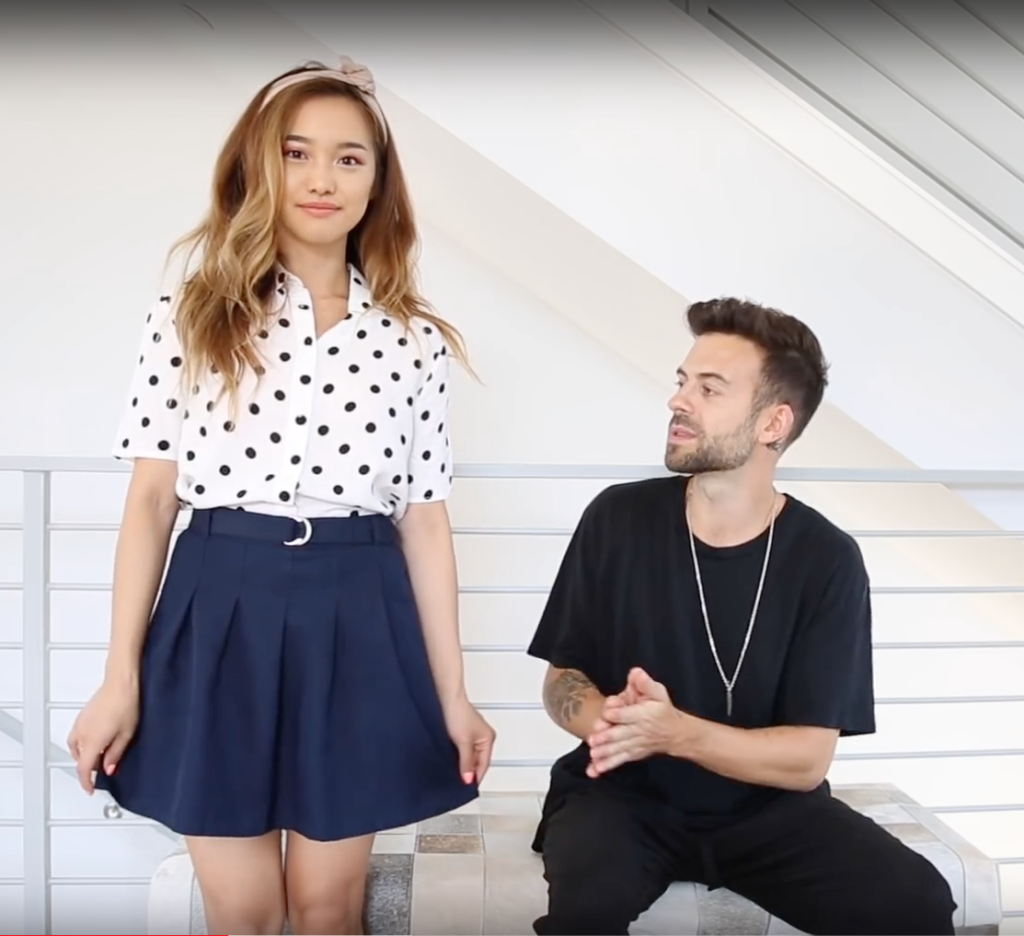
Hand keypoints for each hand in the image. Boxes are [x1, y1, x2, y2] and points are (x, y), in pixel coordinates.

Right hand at [67, 679, 139, 793]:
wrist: (121, 683)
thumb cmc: (126, 704)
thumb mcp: (126, 734)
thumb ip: (115, 754)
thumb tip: (109, 769)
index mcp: (92, 742)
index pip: (84, 770)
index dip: (87, 783)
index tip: (91, 789)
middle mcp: (82, 734)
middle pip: (79, 759)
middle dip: (88, 768)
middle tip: (101, 771)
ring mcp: (80, 723)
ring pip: (75, 748)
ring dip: (84, 756)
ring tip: (99, 757)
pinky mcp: (82, 716)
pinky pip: (77, 736)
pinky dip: (83, 744)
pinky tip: (95, 741)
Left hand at [442, 698, 495, 785]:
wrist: (446, 699)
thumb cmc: (458, 713)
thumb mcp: (463, 743)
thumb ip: (466, 762)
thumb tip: (468, 778)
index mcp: (488, 739)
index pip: (484, 765)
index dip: (476, 777)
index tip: (468, 788)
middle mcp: (483, 737)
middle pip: (477, 761)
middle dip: (469, 771)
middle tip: (460, 783)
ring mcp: (472, 734)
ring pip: (469, 755)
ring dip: (463, 763)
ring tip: (455, 772)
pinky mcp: (462, 731)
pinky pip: (463, 749)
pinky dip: (458, 755)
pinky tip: (451, 759)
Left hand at [586, 668, 680, 776]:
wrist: (676, 734)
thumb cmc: (664, 711)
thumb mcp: (659, 692)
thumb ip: (646, 683)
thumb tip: (635, 673)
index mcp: (642, 714)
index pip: (626, 715)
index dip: (615, 713)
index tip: (606, 713)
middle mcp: (638, 730)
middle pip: (620, 734)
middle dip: (606, 738)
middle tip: (593, 740)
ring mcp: (635, 744)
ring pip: (618, 749)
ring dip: (605, 753)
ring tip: (593, 756)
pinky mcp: (633, 753)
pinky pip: (620, 760)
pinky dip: (608, 765)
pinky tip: (595, 769)